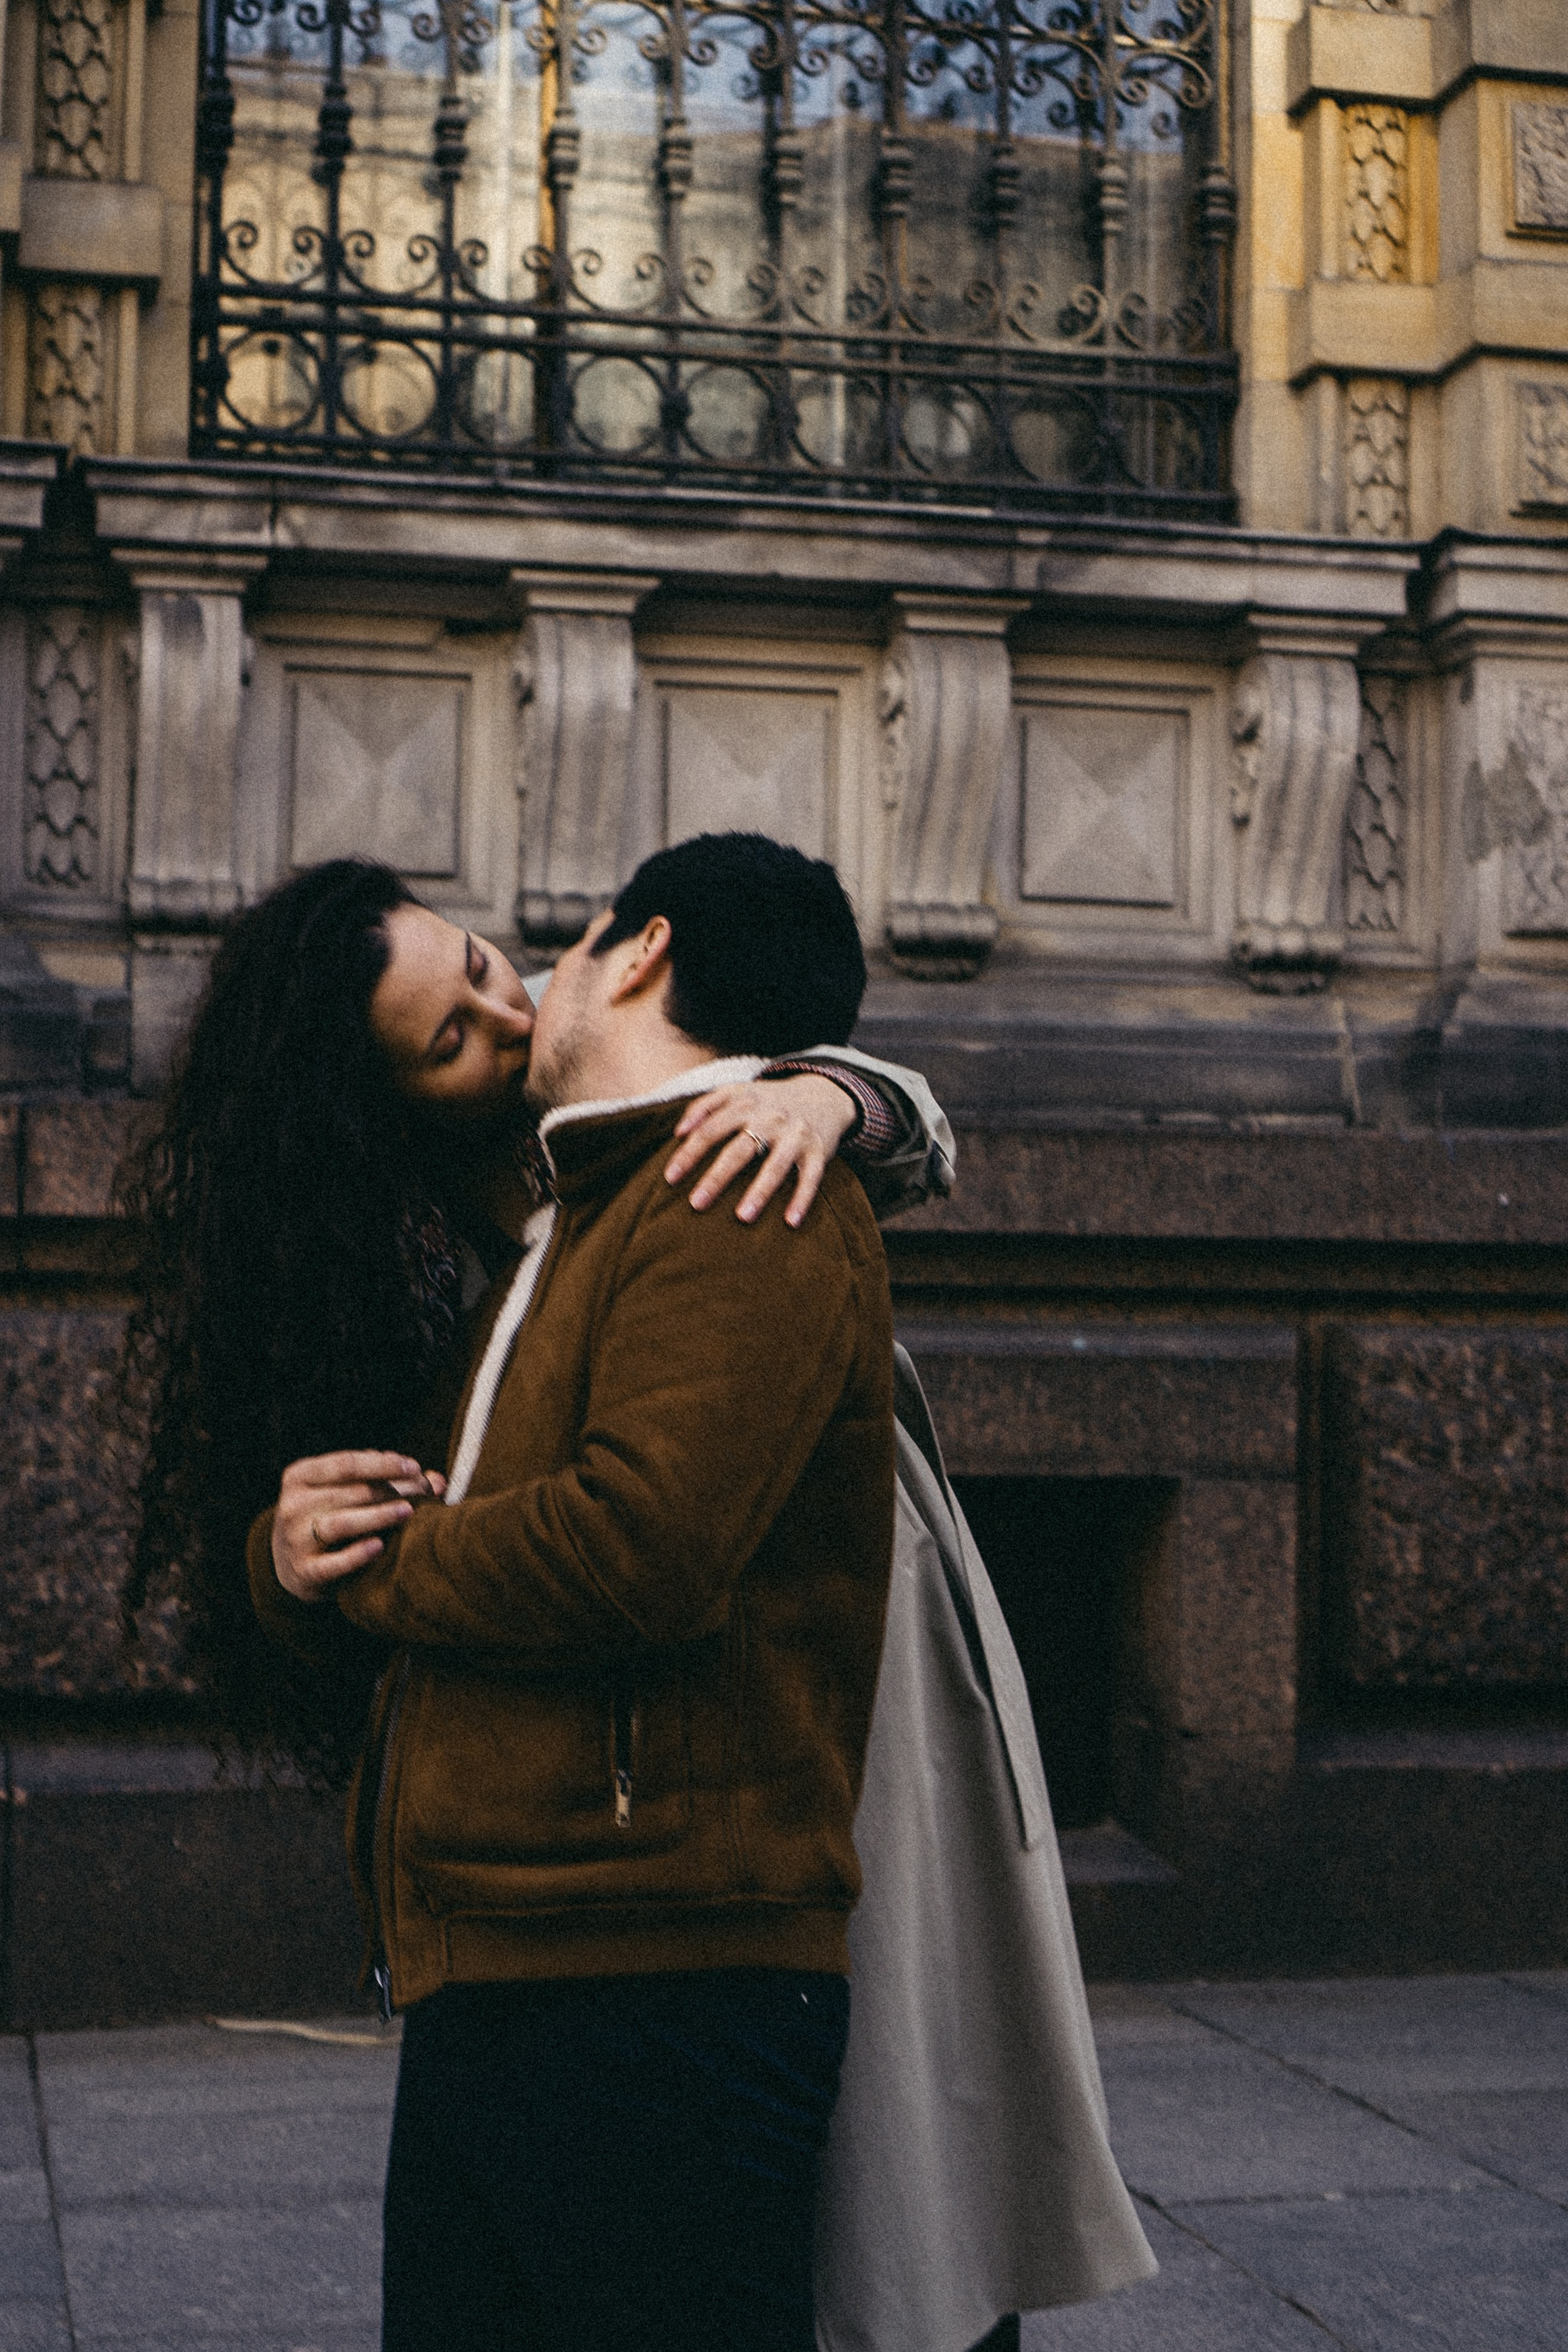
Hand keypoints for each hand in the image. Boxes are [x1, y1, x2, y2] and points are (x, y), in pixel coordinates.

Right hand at [272, 1451, 446, 1602]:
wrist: (291, 1563)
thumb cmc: (328, 1515)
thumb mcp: (343, 1491)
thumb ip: (384, 1479)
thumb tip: (437, 1481)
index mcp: (300, 1476)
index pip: (346, 1464)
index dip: (382, 1465)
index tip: (414, 1467)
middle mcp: (292, 1505)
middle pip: (351, 1493)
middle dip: (392, 1491)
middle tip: (424, 1493)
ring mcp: (295, 1540)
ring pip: (341, 1523)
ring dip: (378, 1516)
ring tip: (407, 1511)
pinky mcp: (304, 1572)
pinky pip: (333, 1563)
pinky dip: (357, 1554)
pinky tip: (380, 1546)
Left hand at [665, 1075, 855, 1227]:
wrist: (823, 1094)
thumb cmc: (769, 1101)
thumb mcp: (738, 1091)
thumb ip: (705, 1105)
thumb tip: (679, 1132)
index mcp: (746, 1103)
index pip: (710, 1129)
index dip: (689, 1153)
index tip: (670, 1178)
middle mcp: (771, 1117)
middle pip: (739, 1149)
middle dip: (716, 1177)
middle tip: (696, 1204)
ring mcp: (796, 1133)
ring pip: (776, 1165)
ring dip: (759, 1192)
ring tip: (742, 1217)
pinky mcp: (818, 1149)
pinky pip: (811, 1177)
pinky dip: (802, 1199)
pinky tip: (790, 1222)